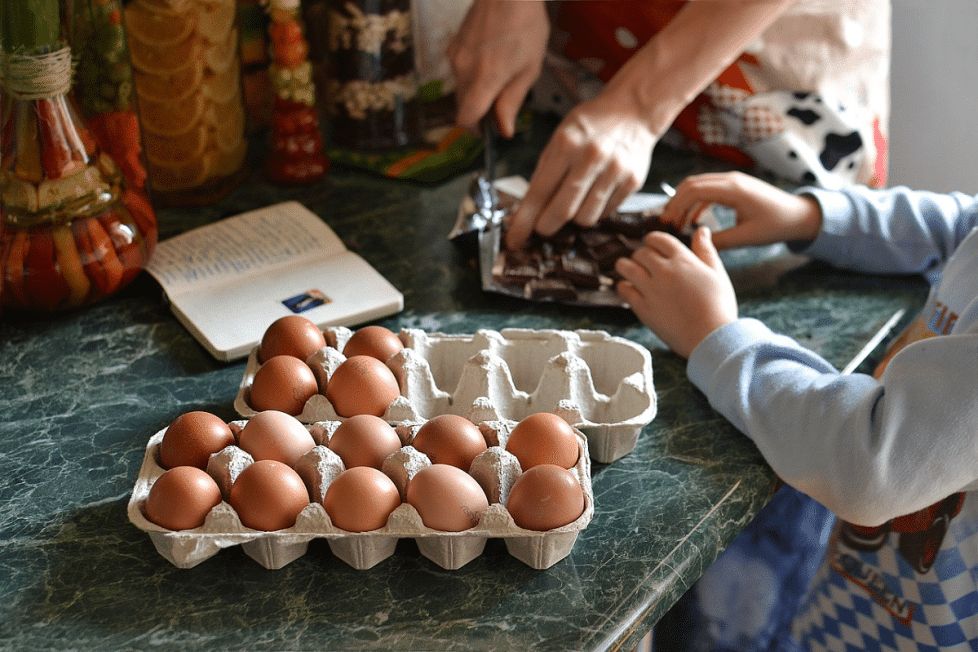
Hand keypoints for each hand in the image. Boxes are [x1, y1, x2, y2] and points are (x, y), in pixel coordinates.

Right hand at [447, 0, 548, 136]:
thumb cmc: (526, 24)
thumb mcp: (530, 68)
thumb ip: (513, 101)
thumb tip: (504, 130)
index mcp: (484, 79)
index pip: (465, 118)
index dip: (475, 130)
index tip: (487, 130)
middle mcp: (463, 70)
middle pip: (463, 105)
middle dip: (479, 110)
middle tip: (502, 102)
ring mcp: (455, 56)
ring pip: (461, 87)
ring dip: (476, 90)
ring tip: (501, 72)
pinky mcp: (453, 45)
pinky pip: (460, 70)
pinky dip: (472, 73)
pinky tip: (491, 58)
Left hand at [504, 95, 656, 249]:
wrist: (633, 110)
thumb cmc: (590, 125)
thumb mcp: (559, 137)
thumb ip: (544, 173)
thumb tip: (528, 212)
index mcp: (567, 144)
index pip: (540, 192)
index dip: (524, 221)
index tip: (514, 240)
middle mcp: (592, 157)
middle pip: (563, 212)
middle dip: (546, 227)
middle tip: (542, 227)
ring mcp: (615, 171)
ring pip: (586, 218)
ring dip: (574, 218)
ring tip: (574, 200)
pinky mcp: (632, 182)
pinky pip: (605, 213)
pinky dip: (595, 210)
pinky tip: (595, 193)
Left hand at [616, 227, 737, 357]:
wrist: (710, 337)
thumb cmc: (719, 307)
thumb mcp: (717, 274)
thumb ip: (706, 250)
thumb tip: (701, 230)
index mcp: (682, 260)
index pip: (658, 239)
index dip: (652, 240)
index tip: (652, 245)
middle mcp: (663, 271)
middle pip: (641, 253)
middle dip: (641, 255)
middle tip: (643, 262)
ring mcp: (651, 289)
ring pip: (626, 267)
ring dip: (625, 266)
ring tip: (627, 270)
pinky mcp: (643, 308)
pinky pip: (623, 290)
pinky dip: (623, 286)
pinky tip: (627, 288)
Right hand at [658, 172, 822, 250]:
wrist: (798, 214)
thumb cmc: (776, 225)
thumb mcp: (747, 237)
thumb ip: (720, 241)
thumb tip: (696, 244)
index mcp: (733, 189)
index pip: (694, 190)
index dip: (676, 205)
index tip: (666, 222)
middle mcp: (731, 180)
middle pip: (692, 184)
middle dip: (675, 202)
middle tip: (666, 222)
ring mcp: (733, 181)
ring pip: (698, 185)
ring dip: (684, 202)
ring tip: (676, 222)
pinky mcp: (735, 186)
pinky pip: (709, 190)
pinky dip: (697, 202)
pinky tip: (693, 220)